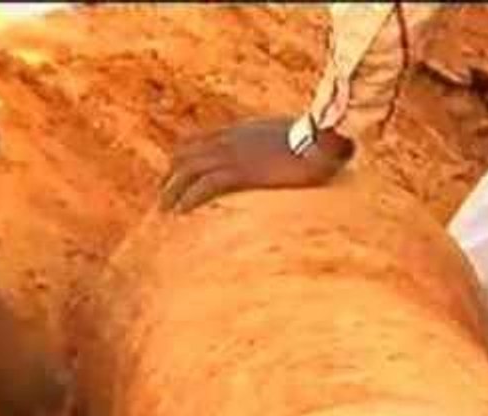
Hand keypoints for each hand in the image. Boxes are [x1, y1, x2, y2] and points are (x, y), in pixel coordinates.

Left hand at [160, 117, 353, 212]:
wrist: (322, 140)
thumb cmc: (315, 141)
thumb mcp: (289, 138)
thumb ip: (276, 146)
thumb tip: (283, 157)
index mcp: (240, 130)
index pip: (199, 140)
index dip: (184, 159)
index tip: (177, 176)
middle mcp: (230, 138)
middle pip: (186, 154)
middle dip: (172, 176)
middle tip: (164, 197)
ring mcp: (234, 153)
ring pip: (189, 170)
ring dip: (173, 190)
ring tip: (165, 210)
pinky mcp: (241, 171)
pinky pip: (205, 185)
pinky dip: (189, 199)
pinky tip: (181, 213)